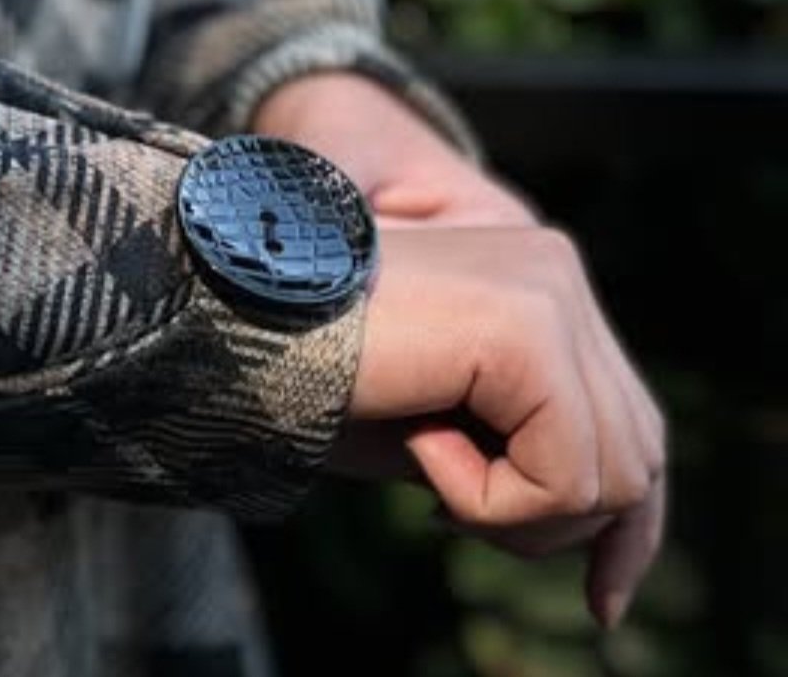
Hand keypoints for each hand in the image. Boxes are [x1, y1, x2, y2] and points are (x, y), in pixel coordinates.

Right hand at [254, 72, 666, 628]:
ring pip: (614, 476)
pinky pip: (564, 472)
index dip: (625, 525)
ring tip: (422, 462)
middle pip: (637, 453)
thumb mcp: (444, 429)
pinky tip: (417, 439)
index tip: (601, 601)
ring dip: (509, 511)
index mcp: (541, 283)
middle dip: (559, 525)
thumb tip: (610, 531)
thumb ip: (527, 451)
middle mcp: (557, 269)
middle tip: (447, 511)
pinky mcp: (527, 324)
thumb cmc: (317, 377)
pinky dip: (486, 498)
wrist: (233, 324)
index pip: (633, 423)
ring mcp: (549, 289)